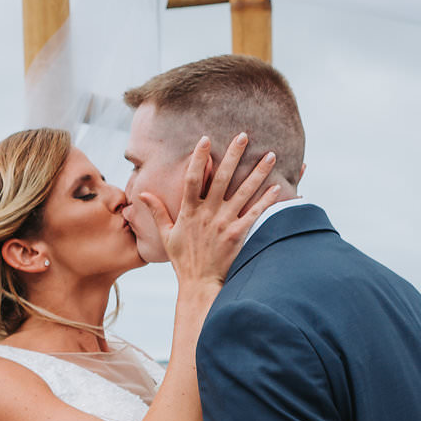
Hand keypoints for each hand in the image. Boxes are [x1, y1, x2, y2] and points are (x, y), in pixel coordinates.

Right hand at [142, 134, 279, 290]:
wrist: (199, 285)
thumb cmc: (183, 260)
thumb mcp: (166, 236)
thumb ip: (158, 212)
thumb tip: (142, 194)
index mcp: (189, 212)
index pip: (192, 178)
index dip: (198, 158)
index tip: (205, 139)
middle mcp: (207, 214)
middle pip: (221, 178)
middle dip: (233, 155)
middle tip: (244, 135)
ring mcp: (224, 224)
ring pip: (243, 192)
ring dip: (258, 172)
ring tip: (271, 155)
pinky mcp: (238, 235)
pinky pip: (255, 213)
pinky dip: (267, 200)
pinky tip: (278, 187)